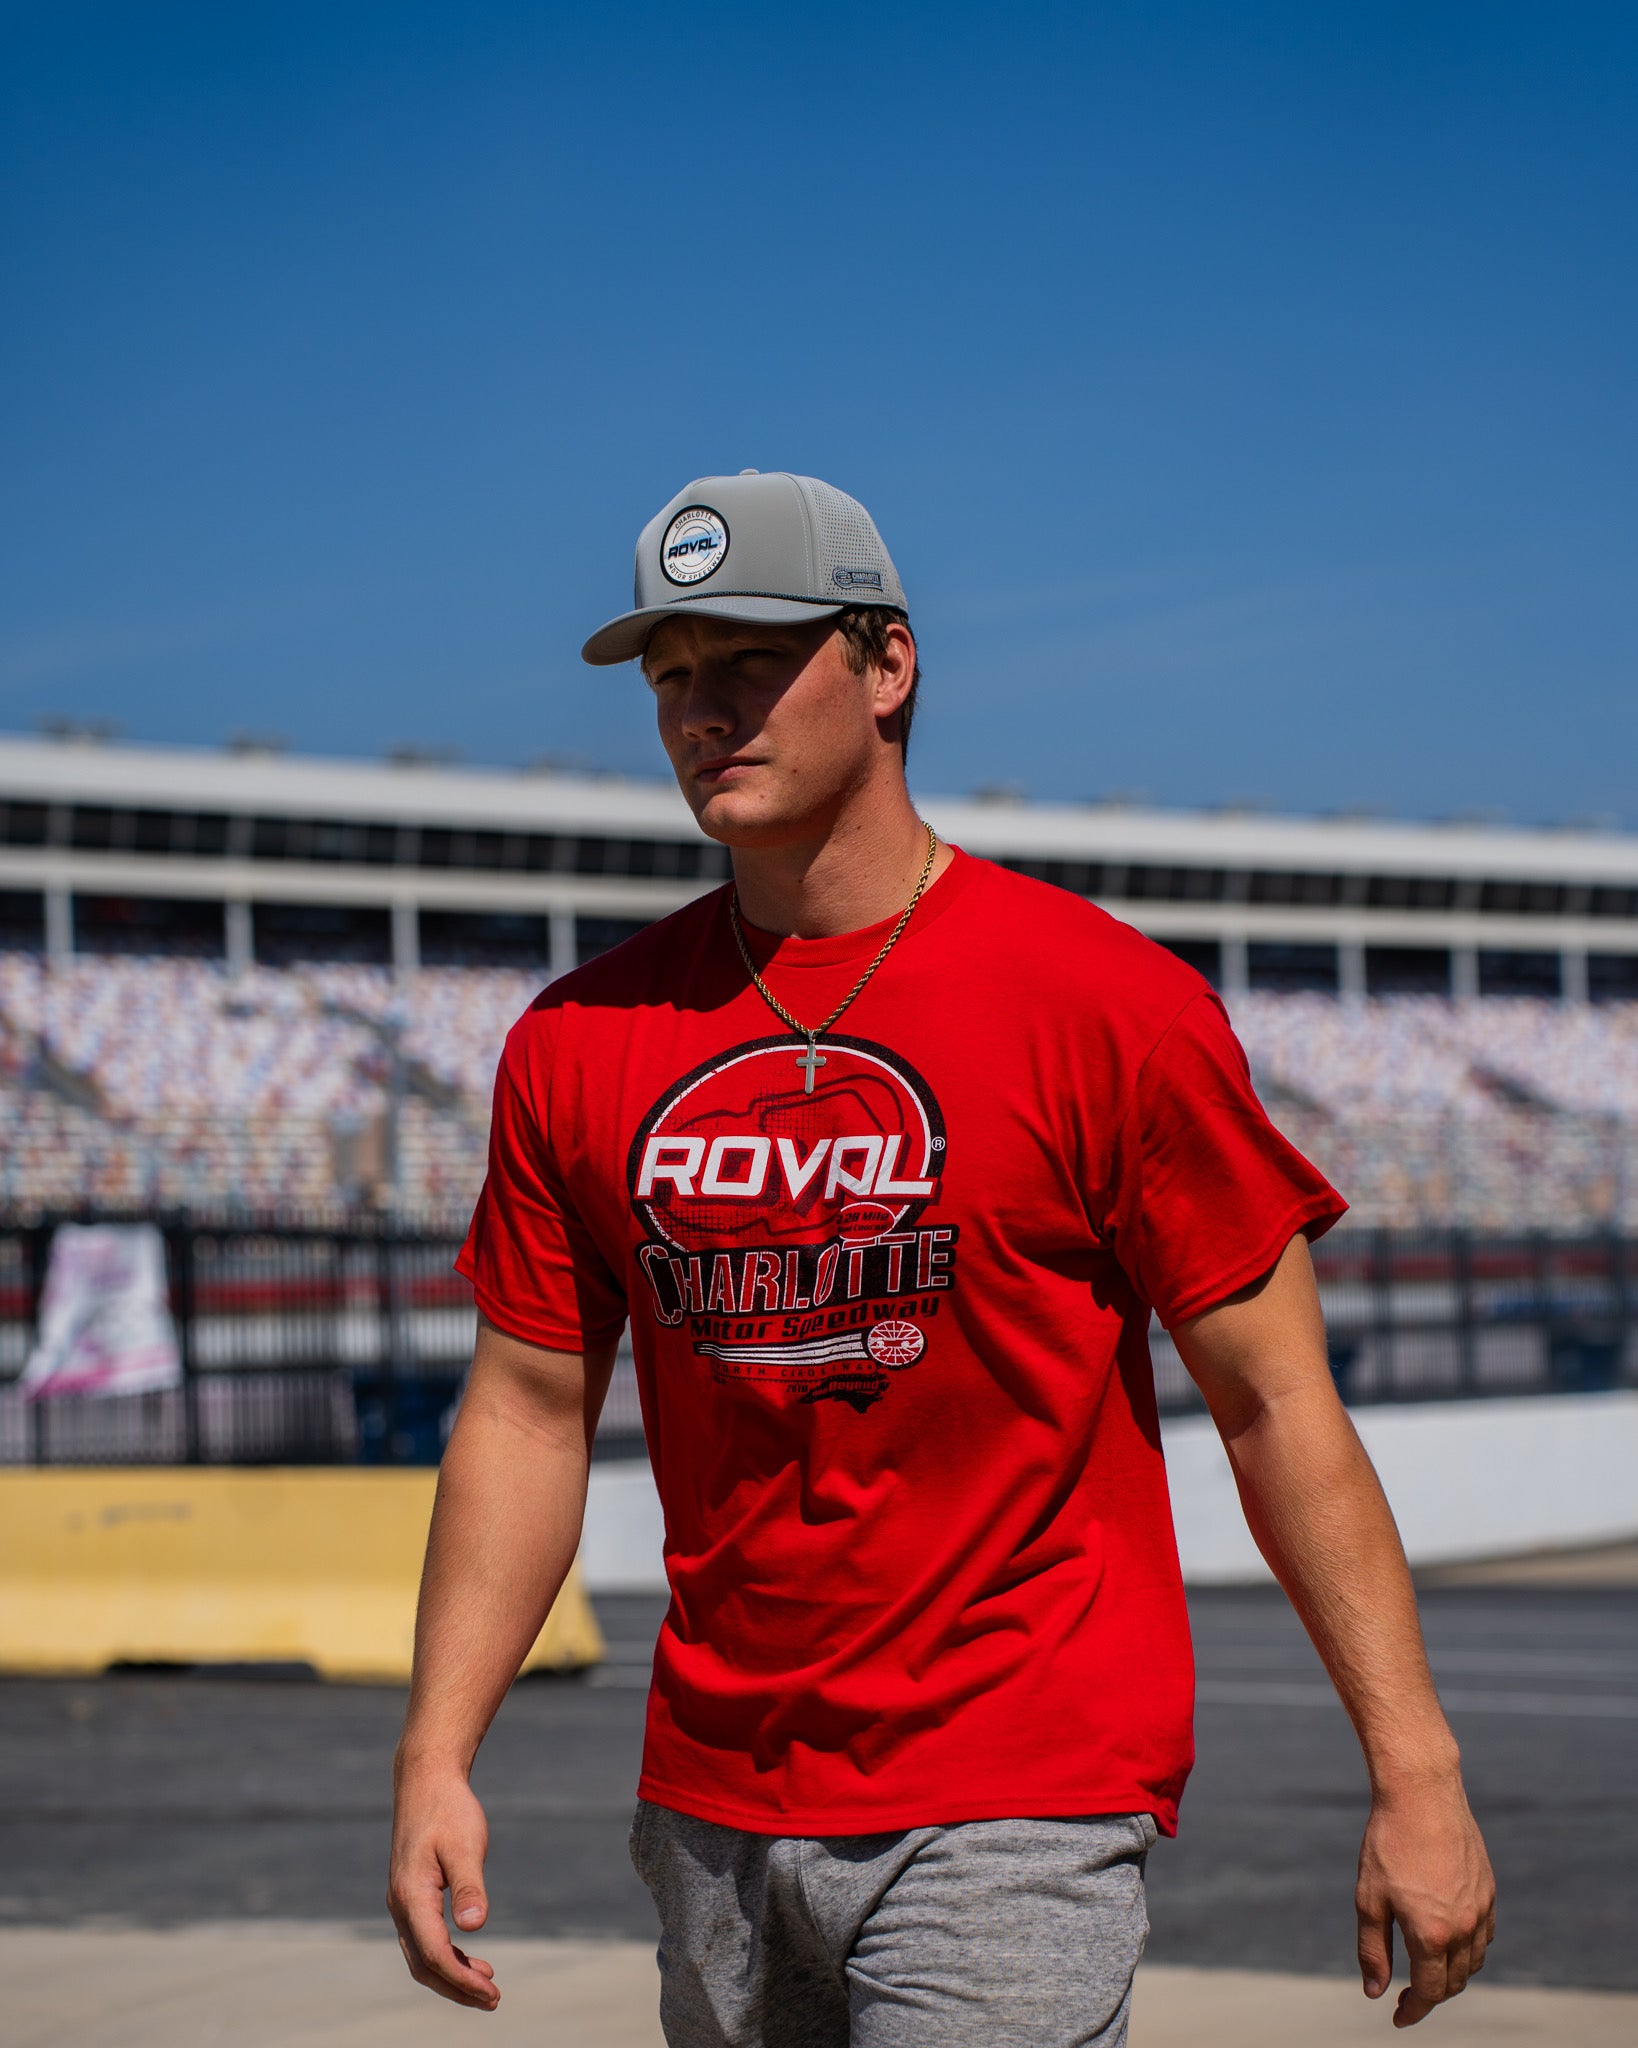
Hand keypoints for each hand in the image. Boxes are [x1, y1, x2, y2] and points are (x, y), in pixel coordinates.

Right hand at [387, 1761, 500, 2010]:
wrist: (425, 1780)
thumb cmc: (448, 1809)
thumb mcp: (464, 1844)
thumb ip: (469, 1886)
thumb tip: (475, 1927)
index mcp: (411, 1896)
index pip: (434, 1954)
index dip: (462, 1980)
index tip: (492, 1992)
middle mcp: (400, 1905)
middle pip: (423, 1965)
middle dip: (457, 1988)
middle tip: (493, 2000)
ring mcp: (402, 1902)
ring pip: (420, 1956)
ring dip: (451, 1976)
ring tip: (487, 1985)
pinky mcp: (410, 1896)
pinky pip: (422, 1939)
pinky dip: (445, 1956)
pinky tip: (469, 1955)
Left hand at [1355, 1775, 1495, 2026]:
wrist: (1421, 1793)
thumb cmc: (1387, 1843)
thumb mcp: (1369, 1899)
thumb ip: (1373, 1950)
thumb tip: (1374, 1992)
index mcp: (1431, 1935)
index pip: (1429, 1992)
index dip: (1413, 2010)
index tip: (1398, 2017)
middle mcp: (1463, 1928)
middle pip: (1454, 1982)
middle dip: (1432, 1994)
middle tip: (1408, 1994)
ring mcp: (1480, 1909)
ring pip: (1474, 1961)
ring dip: (1453, 1974)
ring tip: (1428, 1969)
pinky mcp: (1488, 1889)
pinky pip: (1485, 1935)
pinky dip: (1469, 1948)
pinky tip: (1450, 1939)